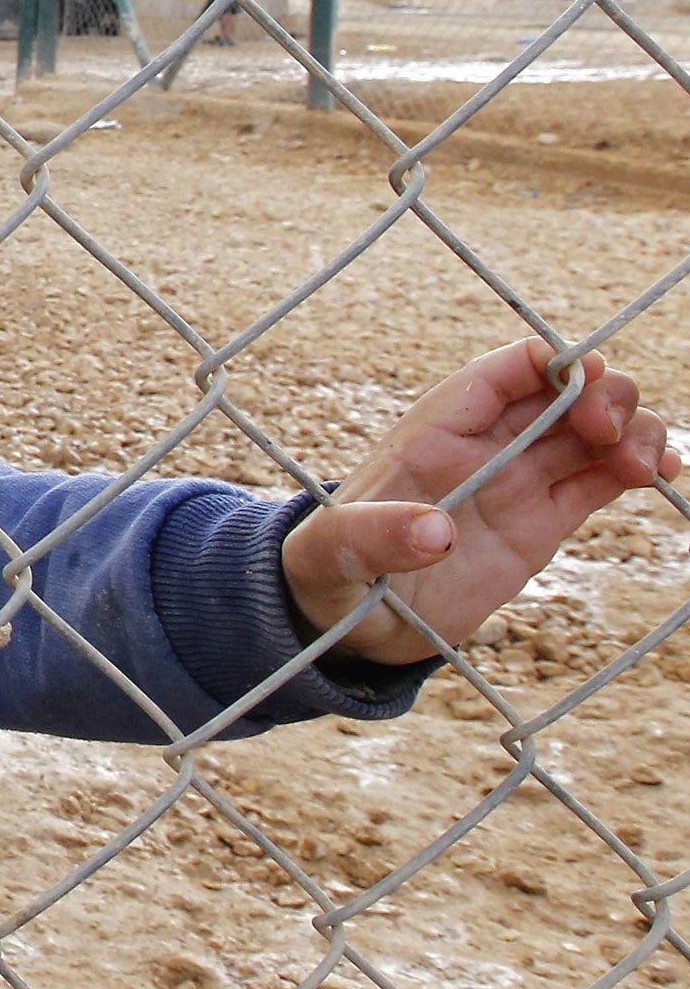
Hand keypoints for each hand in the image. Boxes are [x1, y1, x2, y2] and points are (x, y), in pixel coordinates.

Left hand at [280, 339, 677, 664]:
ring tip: (643, 464)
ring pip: (592, 433)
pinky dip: (638, 469)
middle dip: (601, 395)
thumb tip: (433, 532)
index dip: (547, 362)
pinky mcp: (542, 523)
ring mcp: (518, 483)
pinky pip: (601, 481)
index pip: (498, 373)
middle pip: (560, 394)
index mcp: (432, 432)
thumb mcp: (334, 555)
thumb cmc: (332, 572)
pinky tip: (663, 474)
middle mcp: (483, 448)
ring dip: (632, 430)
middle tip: (608, 432)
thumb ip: (373, 538)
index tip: (585, 377)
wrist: (351, 626)